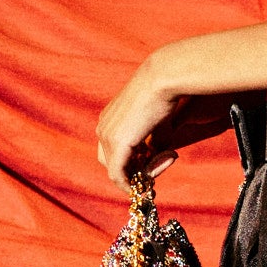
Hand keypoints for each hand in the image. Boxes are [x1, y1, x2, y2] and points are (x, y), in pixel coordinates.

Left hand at [97, 56, 177, 186]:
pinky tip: (145, 186)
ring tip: (164, 164)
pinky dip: (129, 184)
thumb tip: (160, 159)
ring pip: (116, 170)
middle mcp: (103, 128)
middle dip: (132, 172)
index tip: (152, 165)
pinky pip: (118, 175)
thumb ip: (154, 145)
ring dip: (138, 176)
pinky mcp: (117, 145)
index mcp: (109, 120)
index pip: (114, 150)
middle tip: (155, 171)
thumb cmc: (163, 96)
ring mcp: (107, 137)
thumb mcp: (157, 125)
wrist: (162, 80)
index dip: (132, 162)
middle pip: (111, 163)